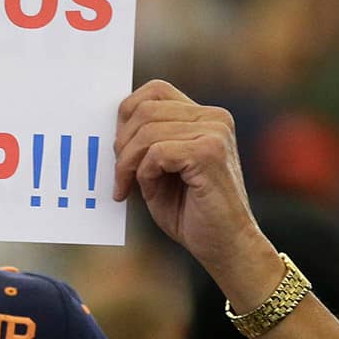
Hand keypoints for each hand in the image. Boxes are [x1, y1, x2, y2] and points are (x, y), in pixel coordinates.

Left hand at [113, 80, 278, 297]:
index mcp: (205, 117)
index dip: (127, 113)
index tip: (118, 148)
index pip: (155, 91)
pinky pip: (157, 152)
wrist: (227, 247)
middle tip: (118, 175)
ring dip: (128, 162)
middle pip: (145, 109)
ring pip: (147, 130)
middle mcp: (214, 118)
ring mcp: (215, 133)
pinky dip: (143, 173)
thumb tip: (111, 127)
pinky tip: (146, 191)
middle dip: (122, 143)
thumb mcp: (161, 171)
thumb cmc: (192, 214)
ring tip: (126, 187)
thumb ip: (145, 145)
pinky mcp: (210, 153)